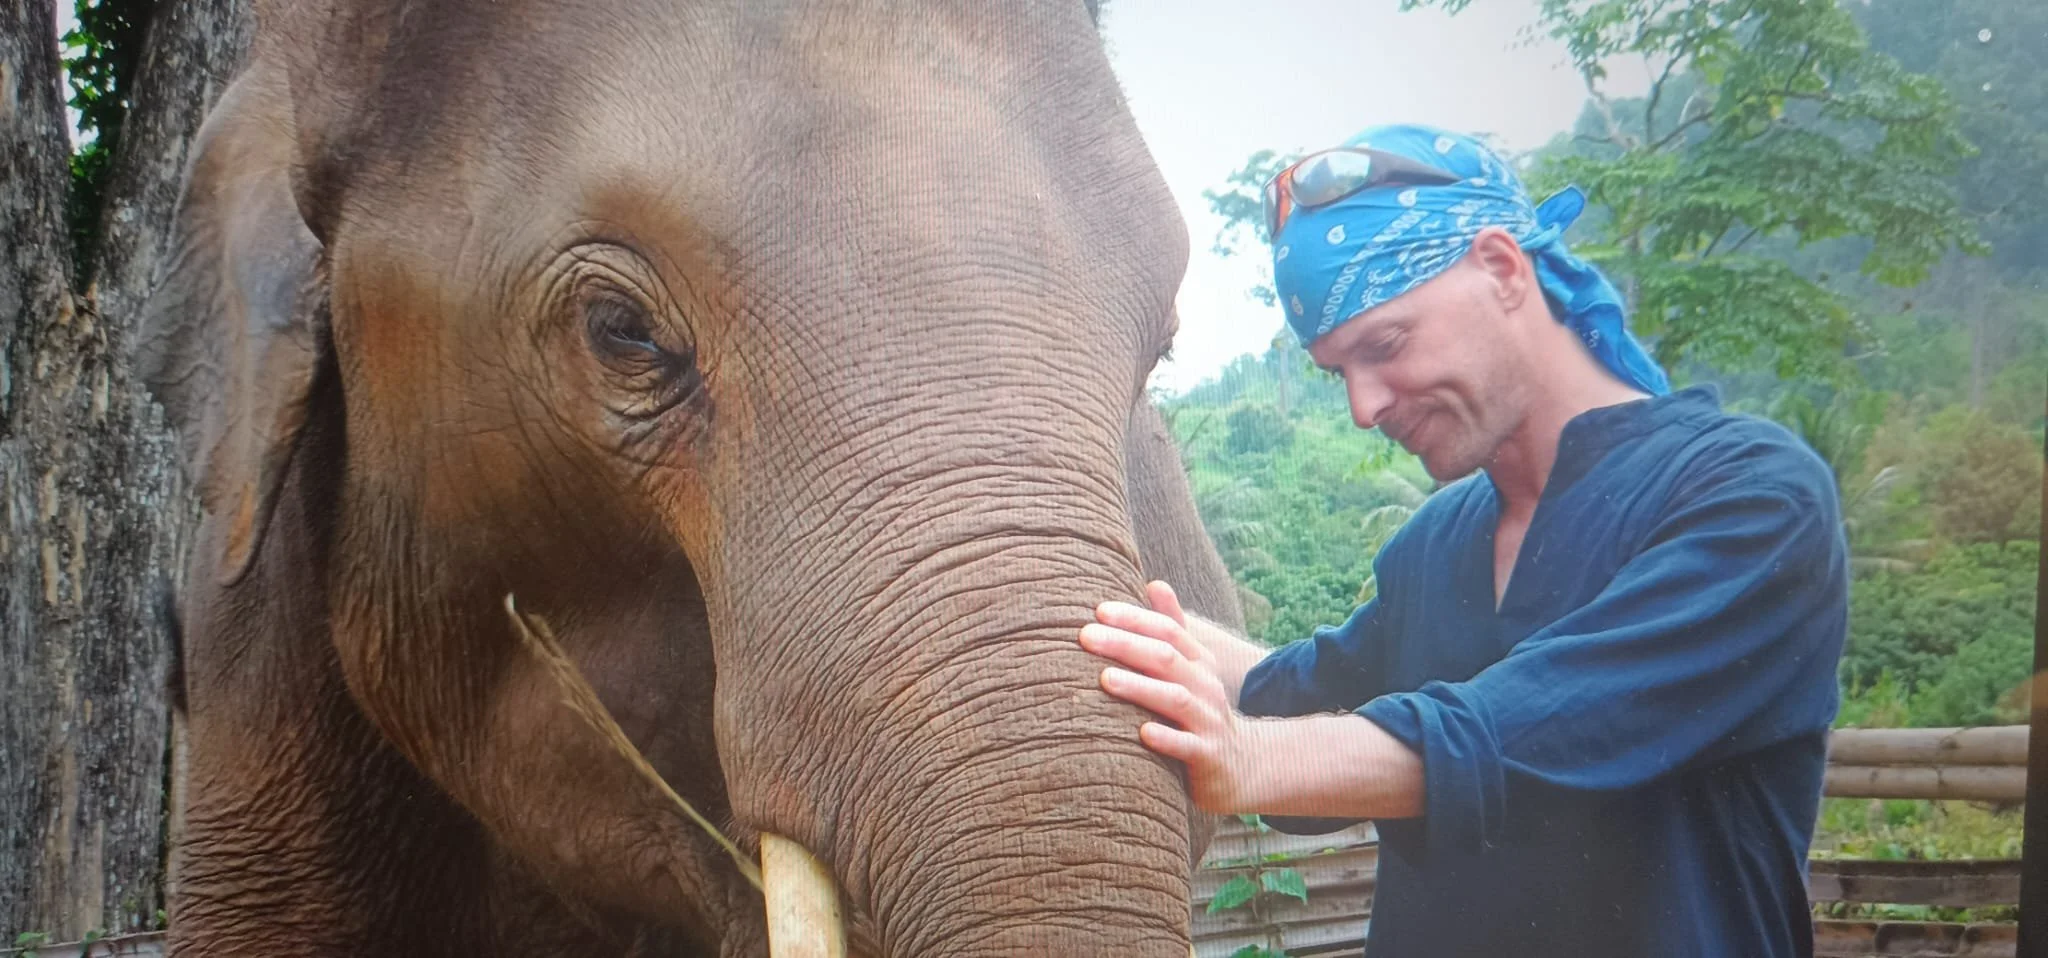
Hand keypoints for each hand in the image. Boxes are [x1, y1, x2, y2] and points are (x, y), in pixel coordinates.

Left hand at [1080, 581, 1262, 812]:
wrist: (1244, 765)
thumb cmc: (1201, 711)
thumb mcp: (1193, 668)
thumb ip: (1174, 627)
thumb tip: (1154, 582)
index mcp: (1198, 662)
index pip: (1168, 631)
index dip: (1135, 618)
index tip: (1099, 610)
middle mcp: (1205, 686)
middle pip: (1167, 658)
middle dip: (1126, 644)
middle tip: (1085, 636)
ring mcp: (1208, 722)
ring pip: (1175, 699)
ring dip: (1140, 687)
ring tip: (1105, 679)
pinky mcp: (1207, 756)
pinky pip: (1187, 747)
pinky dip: (1166, 739)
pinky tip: (1142, 733)